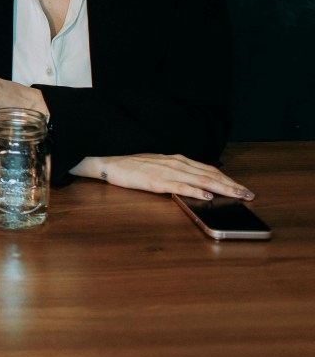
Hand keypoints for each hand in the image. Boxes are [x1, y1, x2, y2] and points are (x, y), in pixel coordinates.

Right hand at [74, 154, 253, 199]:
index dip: (227, 178)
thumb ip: (176, 173)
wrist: (107, 161)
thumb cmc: (130, 165)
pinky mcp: (155, 181)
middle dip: (231, 185)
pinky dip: (195, 191)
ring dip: (221, 188)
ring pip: (200, 180)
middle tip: (249, 195)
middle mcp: (175, 163)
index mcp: (177, 160)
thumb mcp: (157, 166)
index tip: (242, 187)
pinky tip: (206, 197)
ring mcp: (166, 172)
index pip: (208, 169)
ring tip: (237, 196)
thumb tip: (194, 185)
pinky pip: (179, 186)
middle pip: (209, 174)